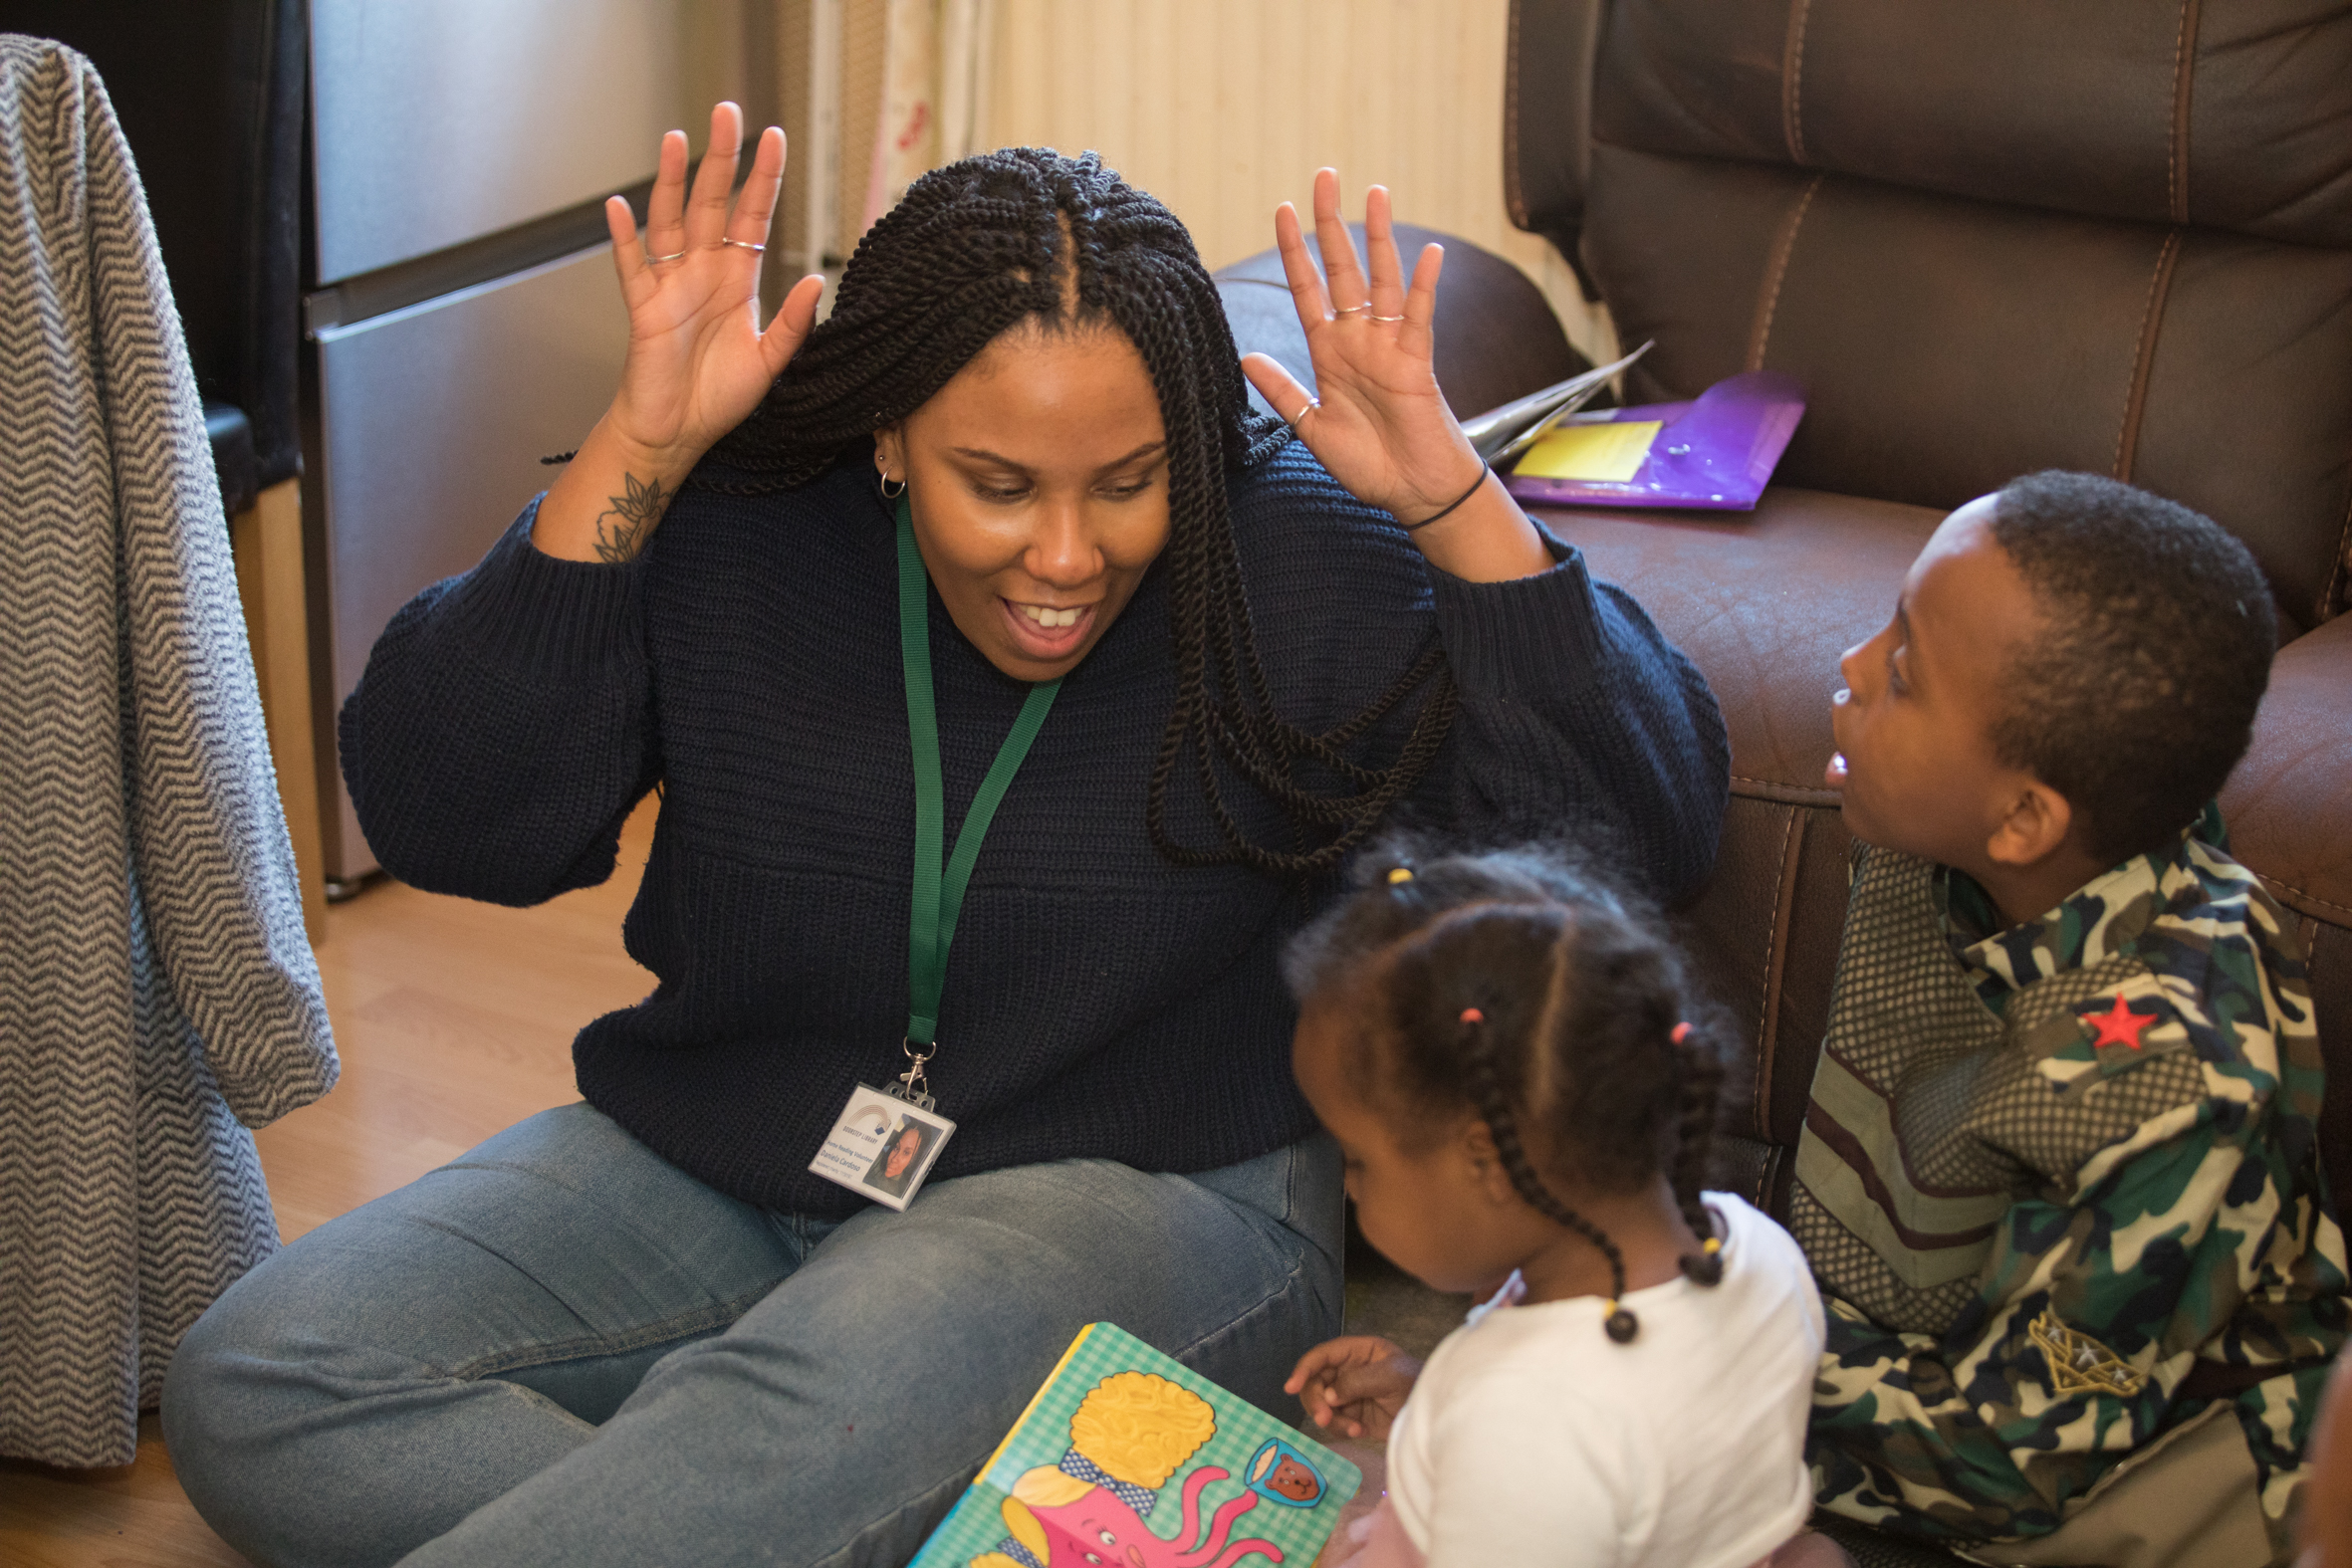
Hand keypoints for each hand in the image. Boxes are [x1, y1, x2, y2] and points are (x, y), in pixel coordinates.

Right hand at [533, 103, 825, 563]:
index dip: (763, 178)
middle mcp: (703, 272)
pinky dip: (624, 237)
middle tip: (728, 113)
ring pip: (671, 220)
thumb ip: (793, 323)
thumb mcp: (771, 361)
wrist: (678, 433)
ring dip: (673, 181)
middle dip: (721, 158)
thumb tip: (815, 282)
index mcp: (737, 280)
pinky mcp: (643, 307)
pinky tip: (620, 205)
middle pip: (712, 203)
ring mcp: (670, 285)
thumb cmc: (719, 398)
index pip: (753, 216)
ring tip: (678, 139)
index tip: (774, 138)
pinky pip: (631, 265)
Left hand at [1240, 172, 1482, 525]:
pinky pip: (1420, 316)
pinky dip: (1424, 285)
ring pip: (1381, 279)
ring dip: (1378, 236)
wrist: (1411, 492)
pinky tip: (1430, 252)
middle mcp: (1358, 339)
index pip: (1309, 288)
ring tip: (1373, 192)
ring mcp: (1389, 345)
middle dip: (1332, 224)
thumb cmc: (1368, 465)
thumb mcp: (1311, 427)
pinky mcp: (1416, 361)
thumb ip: (1283, 391)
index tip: (1283, 209)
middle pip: (1343, 268)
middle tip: (1324, 176)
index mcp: (1329, 352)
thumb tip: (1247, 358)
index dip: (1296, 251)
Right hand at [1285, 1335, 1421, 1440]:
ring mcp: (1349, 1395)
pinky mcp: (1353, 1416)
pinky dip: (1342, 1429)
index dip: (1305, 1369)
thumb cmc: (1416, 1386)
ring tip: (1354, 1429)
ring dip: (1332, 1419)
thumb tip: (1329, 1396)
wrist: (1431, 1418)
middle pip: (1315, 1382)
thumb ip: (1357, 1381)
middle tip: (1324, 1418)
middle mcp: (1348, 1370)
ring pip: (1321, 1405)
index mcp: (1357, 1352)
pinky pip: (1334, 1423)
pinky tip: (1361, 1431)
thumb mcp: (1390, 1377)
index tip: (1291, 1387)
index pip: (1323, 1356)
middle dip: (1316, 1401)